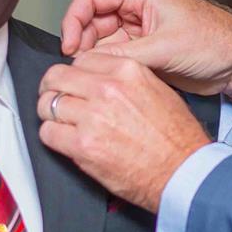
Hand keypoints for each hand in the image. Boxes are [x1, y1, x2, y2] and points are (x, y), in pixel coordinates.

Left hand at [37, 54, 211, 212]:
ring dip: (51, 115)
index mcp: (127, 71)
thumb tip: (99, 80)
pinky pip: (48, 133)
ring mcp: (92, 117)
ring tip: (61, 123)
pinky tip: (65, 141)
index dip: (74, 74)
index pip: (80, 60)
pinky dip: (52, 137)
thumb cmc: (178, 137)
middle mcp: (107, 89)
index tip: (74, 85)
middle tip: (54, 99)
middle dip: (52, 89)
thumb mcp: (157, 89)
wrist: (183, 171)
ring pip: (48, 105)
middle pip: (56, 77)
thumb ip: (125, 80)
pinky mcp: (83, 146)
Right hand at [59, 0, 231, 105]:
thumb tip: (88, 64)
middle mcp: (136, 7)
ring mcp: (139, 29)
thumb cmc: (214, 42)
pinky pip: (114, 55)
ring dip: (93, 57)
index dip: (73, 21)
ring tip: (92, 76)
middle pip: (90, 20)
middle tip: (78, 67)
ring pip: (100, 40)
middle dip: (80, 42)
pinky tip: (105, 80)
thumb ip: (123, 55)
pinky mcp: (144, 49)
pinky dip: (107, 66)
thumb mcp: (164, 48)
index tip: (69, 47)